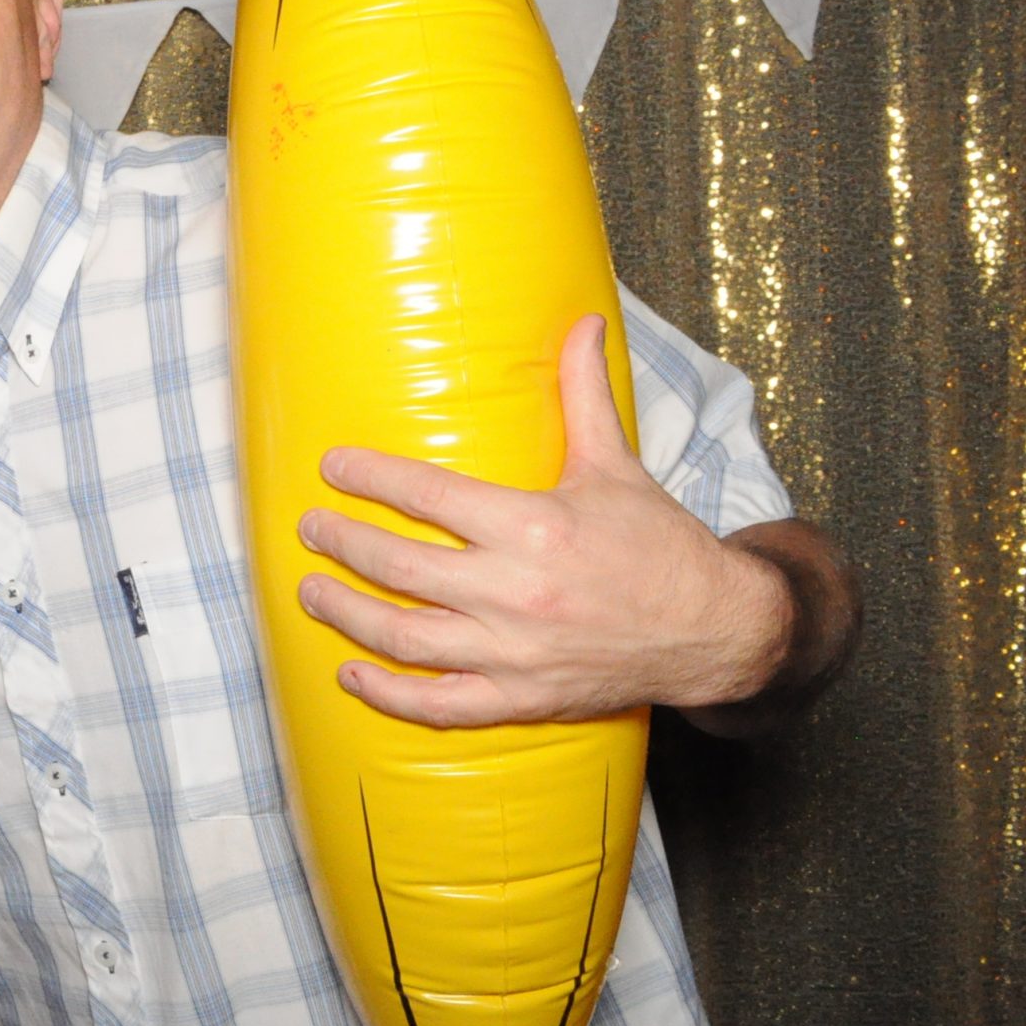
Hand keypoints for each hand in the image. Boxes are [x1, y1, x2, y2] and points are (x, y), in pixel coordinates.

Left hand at [292, 313, 792, 727]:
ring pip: (404, 637)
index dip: (369, 479)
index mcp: (535, 528)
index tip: (331, 467)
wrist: (716, 631)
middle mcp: (517, 592)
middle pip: (399, 567)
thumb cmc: (659, 544)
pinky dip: (387, 694)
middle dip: (342, 543)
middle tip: (310, 526)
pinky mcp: (521, 697)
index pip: (427, 496)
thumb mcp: (617, 465)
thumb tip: (584, 320)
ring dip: (346, 614)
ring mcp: (515, 652)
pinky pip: (438, 704)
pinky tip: (351, 672)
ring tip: (310, 589)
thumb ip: (585, 393)